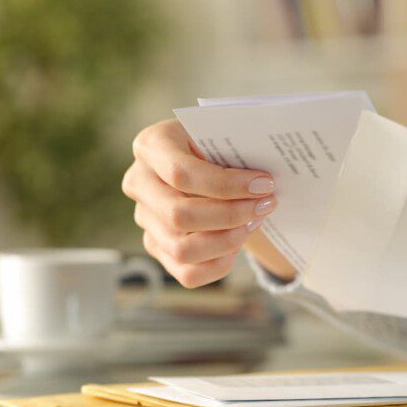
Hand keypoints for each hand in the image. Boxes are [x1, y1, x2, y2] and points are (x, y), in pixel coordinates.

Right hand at [122, 119, 278, 287]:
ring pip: (182, 250)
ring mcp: (145, 219)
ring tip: (254, 223)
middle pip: (180, 215)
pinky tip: (238, 243)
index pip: (182, 174)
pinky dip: (219, 264)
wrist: (208, 160)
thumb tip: (266, 181)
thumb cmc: (218, 144)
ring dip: (228, 241)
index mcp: (151, 145)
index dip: (227, 185)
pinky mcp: (157, 246)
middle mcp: (139, 183)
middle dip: (231, 215)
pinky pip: (188, 273)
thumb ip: (236, 147)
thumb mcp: (223, 133)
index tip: (266, 184)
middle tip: (266, 205)